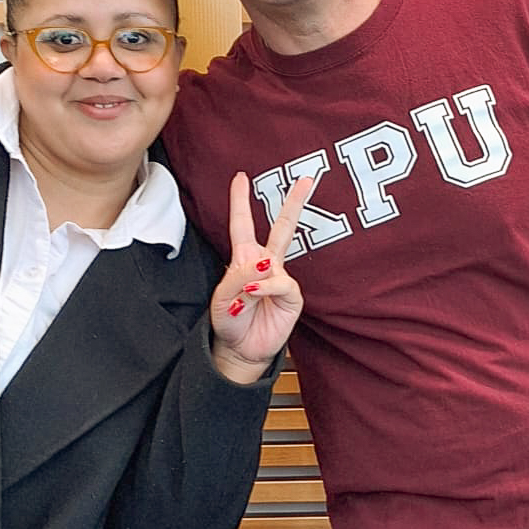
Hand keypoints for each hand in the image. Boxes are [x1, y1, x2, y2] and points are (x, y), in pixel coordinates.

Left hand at [209, 171, 311, 382]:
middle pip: (282, 226)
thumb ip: (236, 277)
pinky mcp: (292, 295)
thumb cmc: (230, 321)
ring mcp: (280, 278)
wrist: (241, 350)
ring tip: (246, 293)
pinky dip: (267, 286)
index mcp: (244, 259)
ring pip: (280, 255)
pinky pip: (281, 281)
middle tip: (307, 180)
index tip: (240, 178)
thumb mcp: (221, 298)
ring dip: (259, 272)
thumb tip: (262, 263)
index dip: (241, 201)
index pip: (242, 224)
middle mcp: (266, 264)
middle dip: (294, 203)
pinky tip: (255, 294)